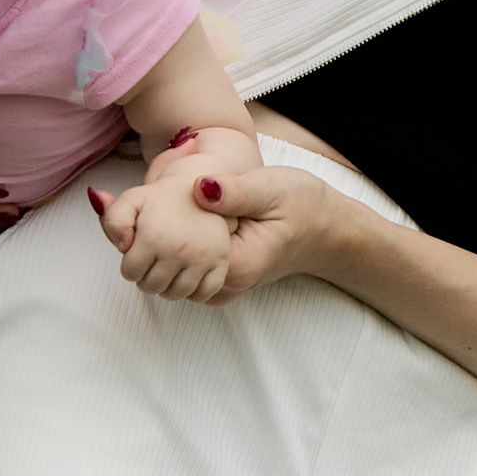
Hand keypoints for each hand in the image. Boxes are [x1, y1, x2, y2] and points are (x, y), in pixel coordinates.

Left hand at [89, 155, 331, 299]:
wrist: (327, 229)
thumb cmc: (302, 204)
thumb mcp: (271, 187)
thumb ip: (235, 191)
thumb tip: (199, 187)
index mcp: (233, 265)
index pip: (171, 254)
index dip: (152, 227)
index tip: (149, 195)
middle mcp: (223, 285)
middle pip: (164, 268)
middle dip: (151, 236)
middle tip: (151, 194)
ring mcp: (220, 288)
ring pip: (169, 271)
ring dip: (160, 243)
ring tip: (163, 205)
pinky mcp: (218, 282)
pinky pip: (183, 270)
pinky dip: (175, 248)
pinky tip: (179, 221)